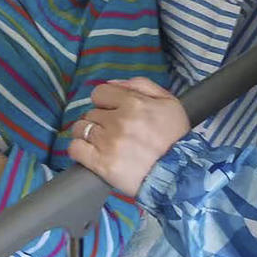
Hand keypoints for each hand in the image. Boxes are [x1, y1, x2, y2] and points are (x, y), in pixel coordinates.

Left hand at [69, 77, 190, 196]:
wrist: (181, 174)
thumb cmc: (176, 137)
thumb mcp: (168, 102)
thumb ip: (141, 85)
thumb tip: (113, 83)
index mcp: (133, 103)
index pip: (99, 93)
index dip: (104, 102)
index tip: (111, 111)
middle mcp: (118, 120)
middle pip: (90, 112)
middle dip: (99, 120)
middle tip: (112, 131)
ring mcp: (108, 142)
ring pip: (80, 129)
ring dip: (87, 134)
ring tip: (100, 142)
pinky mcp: (101, 164)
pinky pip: (75, 149)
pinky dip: (79, 149)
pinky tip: (90, 153)